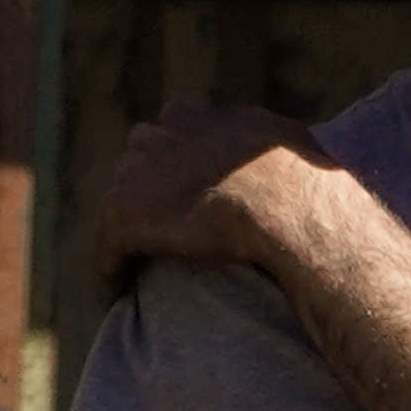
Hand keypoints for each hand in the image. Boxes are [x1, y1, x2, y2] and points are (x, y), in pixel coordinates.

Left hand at [102, 103, 335, 270]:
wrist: (286, 206)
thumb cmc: (304, 182)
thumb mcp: (295, 146)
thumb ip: (280, 145)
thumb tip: (304, 155)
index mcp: (203, 115)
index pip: (178, 121)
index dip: (181, 153)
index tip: (190, 182)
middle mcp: (164, 133)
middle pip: (141, 154)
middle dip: (148, 184)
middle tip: (162, 225)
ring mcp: (140, 171)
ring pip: (120, 201)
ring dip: (127, 228)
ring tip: (133, 263)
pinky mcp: (125, 214)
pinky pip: (106, 248)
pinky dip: (110, 271)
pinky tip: (114, 295)